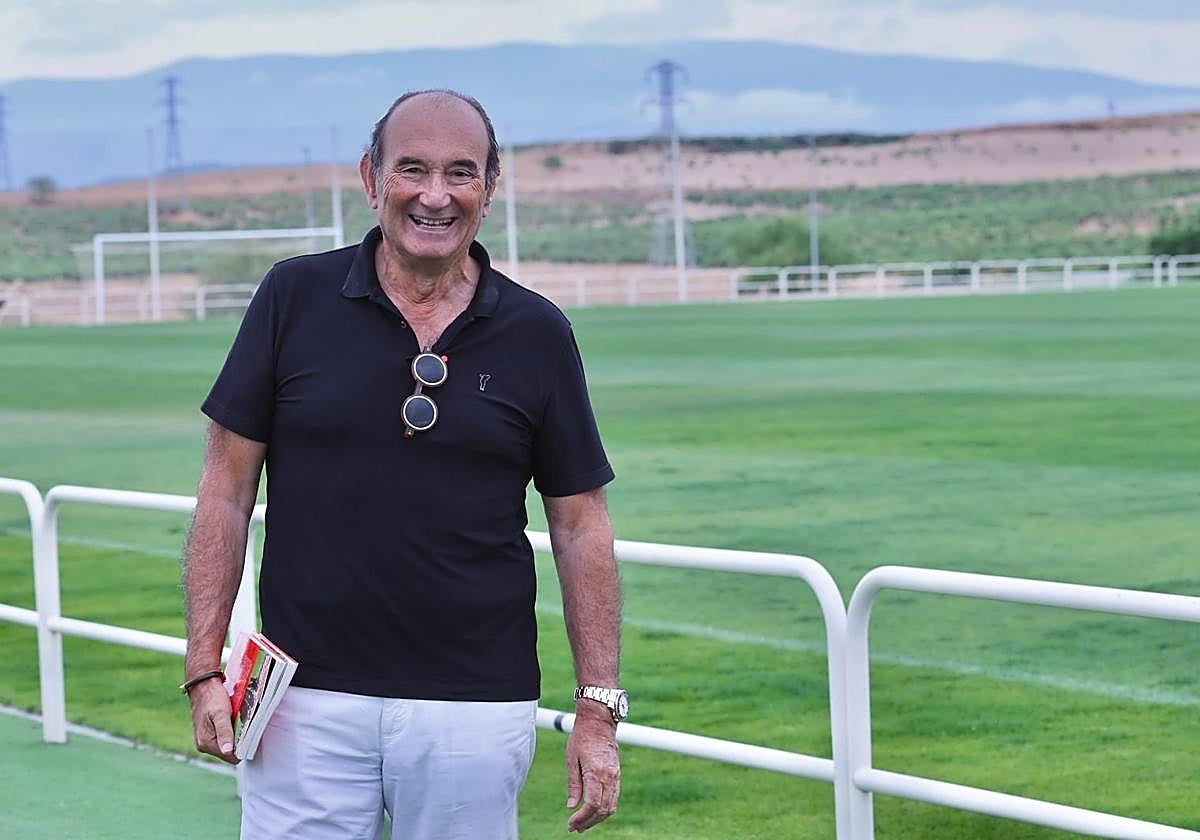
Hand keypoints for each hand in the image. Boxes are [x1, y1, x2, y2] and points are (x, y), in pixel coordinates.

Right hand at [188, 677, 238, 763]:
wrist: (203, 686)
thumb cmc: (212, 698)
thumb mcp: (221, 714)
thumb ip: (225, 733)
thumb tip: (228, 752)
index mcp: (205, 743)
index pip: (230, 757)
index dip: (242, 749)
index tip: (250, 736)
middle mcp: (204, 745)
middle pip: (230, 753)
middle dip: (239, 742)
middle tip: (245, 726)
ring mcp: (206, 739)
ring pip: (228, 745)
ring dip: (236, 736)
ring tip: (239, 722)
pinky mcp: (210, 733)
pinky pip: (225, 738)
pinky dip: (232, 732)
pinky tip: (234, 721)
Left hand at [565, 704, 620, 831]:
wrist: (599, 721)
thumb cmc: (581, 737)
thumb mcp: (571, 760)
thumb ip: (573, 785)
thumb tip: (572, 807)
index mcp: (596, 772)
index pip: (591, 805)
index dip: (581, 819)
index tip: (571, 824)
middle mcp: (609, 776)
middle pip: (603, 809)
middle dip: (589, 822)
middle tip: (575, 828)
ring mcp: (616, 775)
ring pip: (611, 806)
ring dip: (597, 818)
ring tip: (583, 823)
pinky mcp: (618, 774)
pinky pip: (614, 797)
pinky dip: (605, 808)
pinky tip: (593, 811)